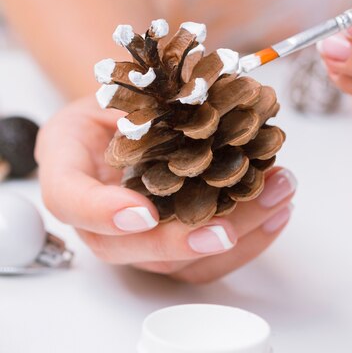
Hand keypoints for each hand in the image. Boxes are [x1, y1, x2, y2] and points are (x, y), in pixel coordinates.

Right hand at [35, 96, 295, 282]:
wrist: (130, 127)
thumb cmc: (122, 107)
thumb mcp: (120, 90)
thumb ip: (146, 99)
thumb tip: (206, 95)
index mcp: (70, 171)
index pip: (69, 201)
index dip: (103, 213)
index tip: (142, 213)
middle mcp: (97, 220)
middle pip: (130, 247)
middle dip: (183, 241)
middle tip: (226, 230)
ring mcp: (136, 242)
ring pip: (178, 262)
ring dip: (235, 236)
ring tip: (278, 198)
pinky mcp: (172, 251)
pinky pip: (208, 262)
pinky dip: (251, 239)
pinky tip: (280, 211)